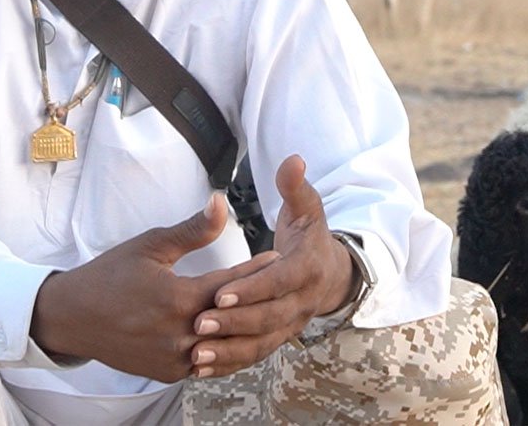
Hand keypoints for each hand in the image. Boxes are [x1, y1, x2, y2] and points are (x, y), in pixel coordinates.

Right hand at [30, 193, 278, 381]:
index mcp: (175, 299)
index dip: (255, 271)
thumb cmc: (110, 275)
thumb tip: (222, 202)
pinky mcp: (168, 374)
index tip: (276, 258)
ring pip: (224, 347)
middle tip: (282, 286)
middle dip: (257, 301)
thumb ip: (192, 230)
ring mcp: (174, 359)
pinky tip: (241, 336)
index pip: (229, 285)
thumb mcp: (150, 246)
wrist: (72, 318)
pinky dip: (226, 350)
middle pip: (233, 319)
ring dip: (245, 330)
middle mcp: (178, 334)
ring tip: (269, 312)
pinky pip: (209, 364)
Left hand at [187, 155, 357, 376]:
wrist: (332, 274)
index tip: (219, 291)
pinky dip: (230, 363)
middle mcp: (303, 303)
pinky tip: (201, 367)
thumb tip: (293, 160)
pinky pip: (254, 356)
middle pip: (268, 318)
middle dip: (234, 323)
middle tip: (198, 324)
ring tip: (195, 352)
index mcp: (307, 269)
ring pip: (261, 344)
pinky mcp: (278, 339)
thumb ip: (295, 187)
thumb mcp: (306, 209)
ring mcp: (291, 325)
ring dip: (229, 351)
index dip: (250, 288)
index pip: (278, 282)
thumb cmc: (310, 237)